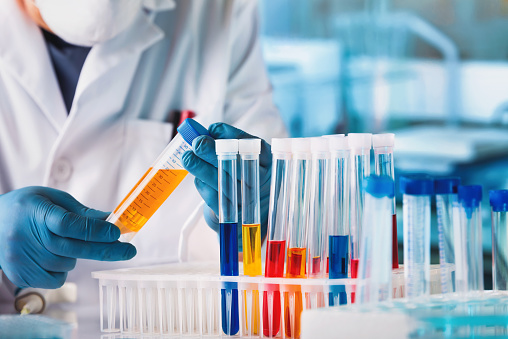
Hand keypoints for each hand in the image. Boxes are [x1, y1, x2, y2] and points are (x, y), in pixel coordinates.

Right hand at [0, 187, 135, 288]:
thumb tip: (110, 220)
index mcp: (36, 212)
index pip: (69, 224)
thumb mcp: (52, 199)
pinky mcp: (20, 276)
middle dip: (105, 249)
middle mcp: (26, 237)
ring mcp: (21, 259)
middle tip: (129, 251)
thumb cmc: (27, 208)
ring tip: (59, 242)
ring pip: (67, 264)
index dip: (94, 230)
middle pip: (73, 248)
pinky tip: (51, 256)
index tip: (116, 233)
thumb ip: (81, 212)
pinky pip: (57, 279)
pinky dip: (62, 270)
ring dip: (75, 255)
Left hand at [181, 123, 271, 248]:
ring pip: (220, 181)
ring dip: (200, 167)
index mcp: (266, 161)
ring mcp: (246, 198)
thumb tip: (205, 131)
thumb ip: (228, 142)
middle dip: (212, 151)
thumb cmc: (242, 175)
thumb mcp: (243, 156)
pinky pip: (212, 196)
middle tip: (196, 143)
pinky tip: (198, 176)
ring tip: (188, 157)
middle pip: (235, 164)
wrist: (247, 211)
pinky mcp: (231, 212)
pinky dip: (201, 183)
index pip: (251, 144)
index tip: (212, 129)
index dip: (230, 135)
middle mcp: (259, 180)